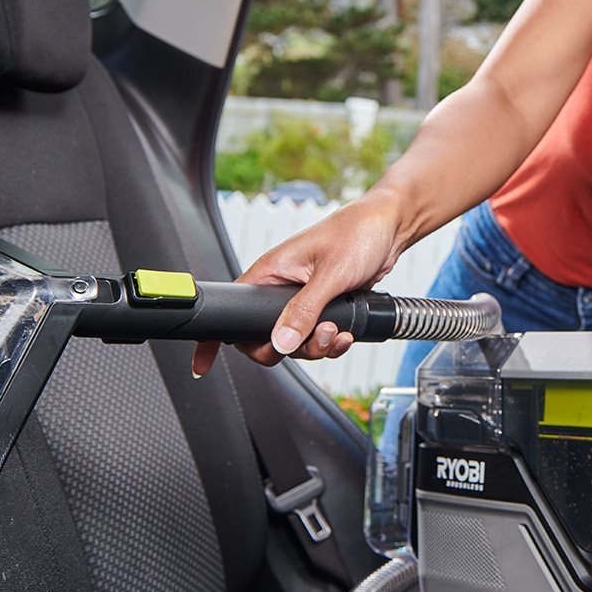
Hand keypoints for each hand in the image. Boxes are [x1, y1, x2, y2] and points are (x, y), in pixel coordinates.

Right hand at [194, 191, 406, 374]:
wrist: (389, 228)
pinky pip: (316, 338)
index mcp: (269, 273)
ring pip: (294, 342)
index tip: (203, 364)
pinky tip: (345, 334)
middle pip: (266, 337)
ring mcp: (301, 301)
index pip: (232, 310)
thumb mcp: (329, 275)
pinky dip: (330, 343)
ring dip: (317, 346)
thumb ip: (304, 310)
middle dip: (290, 348)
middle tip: (316, 338)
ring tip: (337, 331)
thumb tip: (279, 342)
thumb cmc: (357, 233)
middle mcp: (279, 289)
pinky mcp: (322, 308)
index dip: (215, 338)